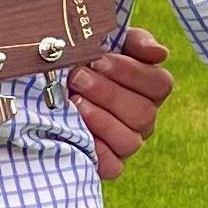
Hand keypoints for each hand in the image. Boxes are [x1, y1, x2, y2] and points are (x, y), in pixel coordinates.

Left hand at [72, 27, 173, 181]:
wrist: (46, 88)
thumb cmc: (82, 62)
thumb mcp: (107, 43)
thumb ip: (134, 42)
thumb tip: (160, 53)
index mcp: (148, 88)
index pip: (160, 83)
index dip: (131, 72)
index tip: (99, 59)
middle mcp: (143, 118)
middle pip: (143, 112)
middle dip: (107, 93)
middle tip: (77, 78)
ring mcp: (127, 143)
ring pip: (130, 140)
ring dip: (100, 120)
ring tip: (74, 102)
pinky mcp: (108, 164)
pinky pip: (112, 166)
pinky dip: (96, 151)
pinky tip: (76, 133)